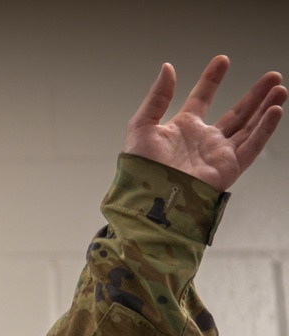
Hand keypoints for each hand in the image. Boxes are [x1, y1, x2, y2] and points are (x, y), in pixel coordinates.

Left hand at [123, 55, 285, 190]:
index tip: (223, 60)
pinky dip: (264, 128)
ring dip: (265, 107)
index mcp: (182, 128)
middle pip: (236, 113)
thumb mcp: (142, 125)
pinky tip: (275, 110)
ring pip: (249, 126)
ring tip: (280, 88)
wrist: (149, 196)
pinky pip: (252, 145)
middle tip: (272, 76)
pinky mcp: (229, 168)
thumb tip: (168, 68)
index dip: (212, 79)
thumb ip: (158, 97)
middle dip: (254, 94)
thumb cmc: (139, 167)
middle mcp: (203, 140)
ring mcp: (218, 154)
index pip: (202, 98)